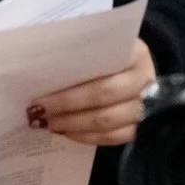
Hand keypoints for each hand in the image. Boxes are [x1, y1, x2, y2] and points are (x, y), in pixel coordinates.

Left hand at [29, 39, 157, 147]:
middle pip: (104, 95)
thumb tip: (37, 68)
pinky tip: (67, 132)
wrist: (131, 72)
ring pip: (108, 121)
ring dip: (73, 125)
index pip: (102, 68)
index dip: (71, 84)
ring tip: (48, 123)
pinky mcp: (141, 127)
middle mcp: (145, 79)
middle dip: (66, 105)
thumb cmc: (106, 57)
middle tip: (38, 111)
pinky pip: (114, 137)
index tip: (39, 94)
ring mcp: (147, 106)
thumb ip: (78, 54)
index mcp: (135, 52)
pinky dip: (87, 137)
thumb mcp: (98, 47)